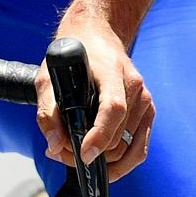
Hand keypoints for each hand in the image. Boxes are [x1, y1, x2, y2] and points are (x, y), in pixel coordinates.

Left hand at [37, 16, 155, 181]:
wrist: (97, 34)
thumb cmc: (73, 54)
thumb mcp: (48, 76)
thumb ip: (48, 110)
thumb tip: (54, 144)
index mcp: (112, 71)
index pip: (113, 108)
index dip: (99, 136)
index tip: (83, 155)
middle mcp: (134, 86)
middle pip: (118, 137)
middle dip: (89, 155)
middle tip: (59, 153)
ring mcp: (144, 99)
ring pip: (127, 148)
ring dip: (103, 162)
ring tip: (74, 155)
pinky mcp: (147, 110)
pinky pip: (139, 148)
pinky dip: (120, 162)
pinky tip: (100, 161)